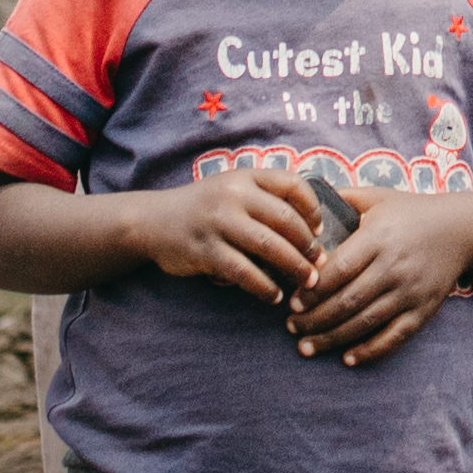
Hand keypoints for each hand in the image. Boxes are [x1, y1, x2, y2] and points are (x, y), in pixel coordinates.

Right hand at [124, 165, 331, 304]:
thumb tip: (312, 228)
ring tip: (308, 282)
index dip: (313, 207)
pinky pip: (243, 272)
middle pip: (285, 218)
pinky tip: (274, 296)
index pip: (292, 183)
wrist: (153, 221)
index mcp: (244, 177)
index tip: (320, 229)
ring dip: (294, 267)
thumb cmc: (203, 208)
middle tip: (320, 263)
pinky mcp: (205, 249)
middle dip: (309, 244)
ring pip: (269, 246)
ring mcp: (218, 222)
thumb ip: (264, 199)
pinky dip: (264, 286)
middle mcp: (232, 194)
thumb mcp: (231, 190)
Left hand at [284, 180, 472, 364]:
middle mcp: (393, 266)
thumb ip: (341, 199)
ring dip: (333, 338)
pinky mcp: (423, 310)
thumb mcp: (378, 197)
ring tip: (307, 347)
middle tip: (292, 327)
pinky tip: (348, 359)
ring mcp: (409, 291)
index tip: (292, 302)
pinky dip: (371, 351)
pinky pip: (394, 336)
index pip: (339, 269)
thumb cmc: (411, 212)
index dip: (313, 290)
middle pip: (348, 300)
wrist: (461, 230)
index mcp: (378, 237)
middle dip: (315, 319)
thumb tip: (302, 203)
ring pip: (366, 322)